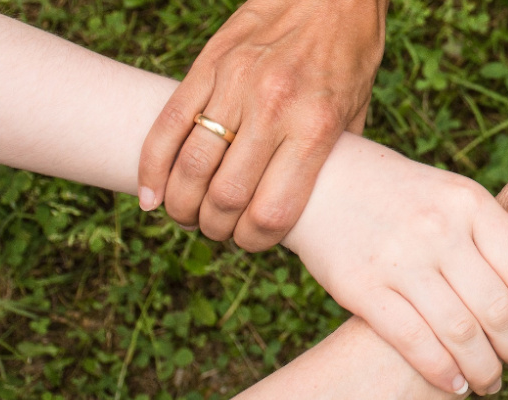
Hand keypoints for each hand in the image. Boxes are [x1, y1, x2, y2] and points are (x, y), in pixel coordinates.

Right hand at [138, 0, 385, 250]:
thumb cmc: (350, 56)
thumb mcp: (356, 113)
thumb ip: (330, 160)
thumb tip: (307, 207)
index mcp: (315, 128)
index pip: (272, 211)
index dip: (255, 241)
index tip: (252, 242)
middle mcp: (273, 109)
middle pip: (225, 196)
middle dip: (216, 228)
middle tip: (218, 231)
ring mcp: (235, 85)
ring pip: (190, 165)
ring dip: (182, 204)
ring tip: (187, 215)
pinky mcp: (208, 65)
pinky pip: (168, 124)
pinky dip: (151, 167)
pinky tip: (151, 194)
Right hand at [283, 136, 507, 395]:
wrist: (322, 180)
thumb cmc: (402, 195)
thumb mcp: (452, 196)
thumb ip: (489, 236)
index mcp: (470, 202)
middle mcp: (438, 229)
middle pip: (498, 308)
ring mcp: (399, 259)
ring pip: (460, 333)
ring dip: (485, 368)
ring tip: (491, 380)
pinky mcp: (362, 287)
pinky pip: (414, 342)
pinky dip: (442, 372)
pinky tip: (456, 384)